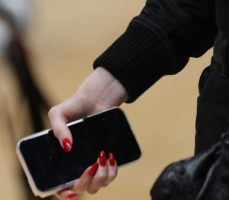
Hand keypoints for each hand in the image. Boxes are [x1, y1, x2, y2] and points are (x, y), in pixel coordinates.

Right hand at [48, 67, 127, 197]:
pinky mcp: (105, 161)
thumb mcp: (59, 113)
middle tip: (91, 165)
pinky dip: (112, 171)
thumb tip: (67, 147)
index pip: (59, 187)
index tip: (72, 190)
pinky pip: (110, 176)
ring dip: (101, 177)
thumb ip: (57, 129)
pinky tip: (111, 156)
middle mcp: (75, 167)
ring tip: (102, 156)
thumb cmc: (74, 107)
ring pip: (96, 186)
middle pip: (80, 189)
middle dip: (85, 182)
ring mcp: (91, 165)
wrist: (96, 98)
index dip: (64, 192)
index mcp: (61, 161)